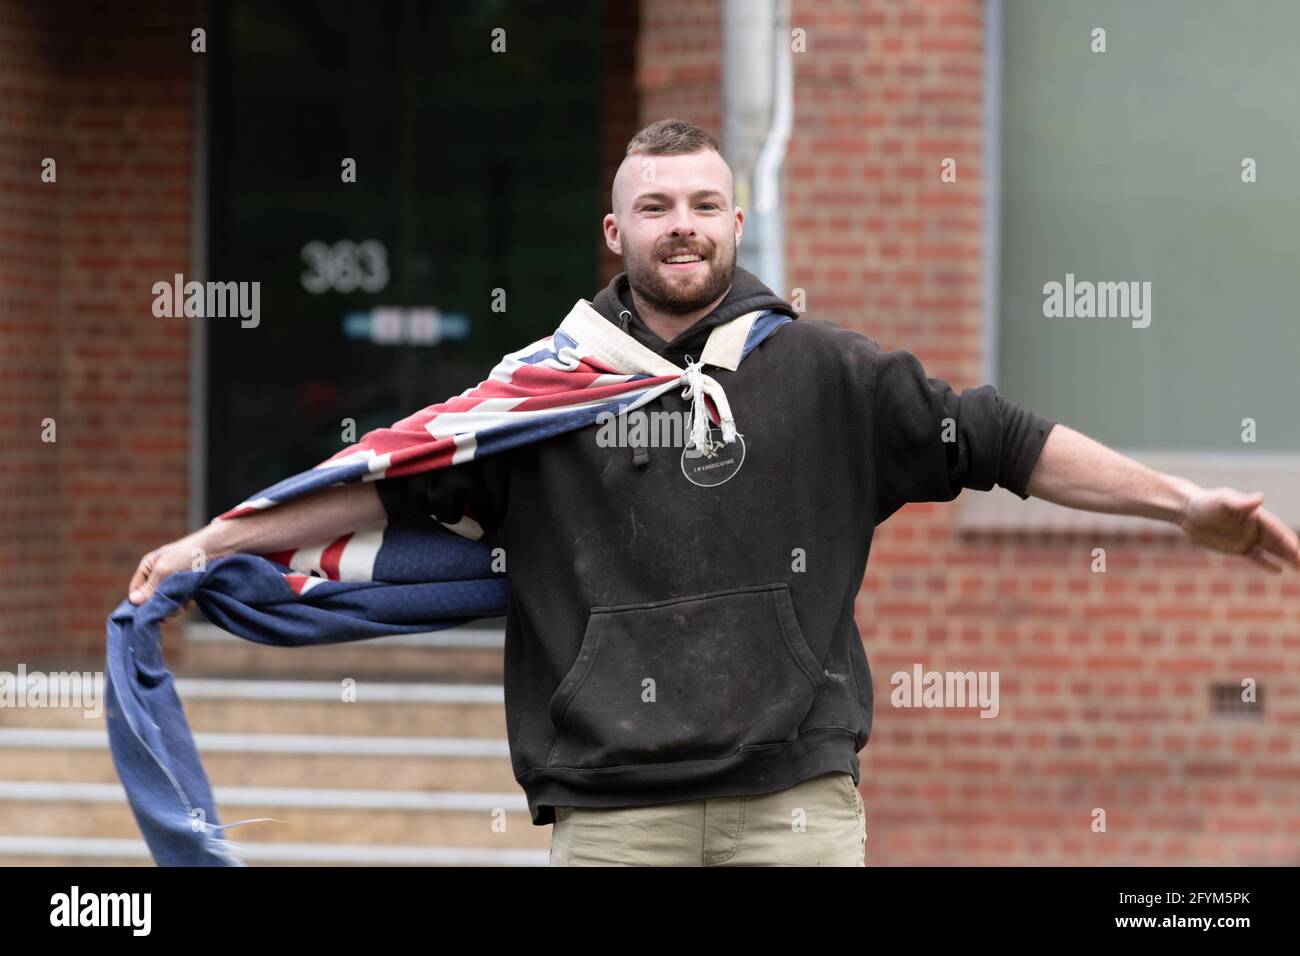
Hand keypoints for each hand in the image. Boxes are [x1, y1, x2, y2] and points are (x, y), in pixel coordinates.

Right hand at [127, 532, 211, 619]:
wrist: (218, 550)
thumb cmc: (188, 554)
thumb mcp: (165, 570)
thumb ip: (150, 588)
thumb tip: (133, 601)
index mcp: (148, 567)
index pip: (135, 591)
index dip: (140, 603)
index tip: (148, 612)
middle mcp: (159, 576)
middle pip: (152, 601)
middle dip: (162, 605)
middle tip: (172, 605)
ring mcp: (173, 583)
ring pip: (167, 603)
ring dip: (176, 605)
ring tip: (185, 599)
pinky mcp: (187, 589)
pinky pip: (181, 603)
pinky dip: (187, 603)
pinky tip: (194, 597)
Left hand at [1177, 487, 1299, 572]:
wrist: (1187, 511)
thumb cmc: (1205, 502)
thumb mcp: (1223, 501)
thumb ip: (1242, 502)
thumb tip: (1261, 497)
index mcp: (1256, 516)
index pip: (1276, 530)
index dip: (1287, 541)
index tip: (1298, 552)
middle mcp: (1255, 527)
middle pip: (1278, 541)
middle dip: (1292, 551)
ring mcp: (1247, 537)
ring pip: (1271, 550)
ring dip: (1285, 557)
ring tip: (1299, 567)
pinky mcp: (1237, 547)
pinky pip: (1256, 556)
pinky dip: (1267, 563)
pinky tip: (1279, 570)